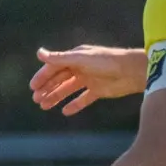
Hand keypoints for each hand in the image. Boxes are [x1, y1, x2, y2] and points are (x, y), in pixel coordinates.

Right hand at [30, 45, 146, 115]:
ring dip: (56, 97)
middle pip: (60, 79)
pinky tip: (65, 112)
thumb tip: (39, 53)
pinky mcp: (98, 91)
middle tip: (36, 100)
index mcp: (76, 57)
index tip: (33, 88)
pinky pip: (83, 99)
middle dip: (47, 88)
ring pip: (68, 89)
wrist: (132, 71)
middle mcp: (81, 67)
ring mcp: (89, 79)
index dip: (43, 76)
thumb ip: (60, 59)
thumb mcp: (81, 59)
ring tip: (45, 107)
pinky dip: (74, 105)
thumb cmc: (107, 61)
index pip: (54, 67)